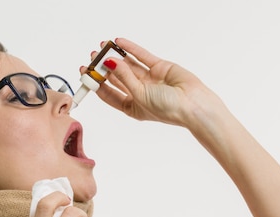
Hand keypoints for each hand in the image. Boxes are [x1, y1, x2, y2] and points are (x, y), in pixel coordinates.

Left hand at [88, 38, 221, 129]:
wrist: (193, 105)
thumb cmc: (169, 109)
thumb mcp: (139, 96)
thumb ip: (124, 77)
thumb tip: (110, 62)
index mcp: (132, 107)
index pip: (109, 94)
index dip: (96, 83)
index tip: (85, 73)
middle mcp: (139, 93)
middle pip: (116, 78)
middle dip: (103, 68)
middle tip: (92, 58)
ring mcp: (149, 80)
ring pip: (128, 65)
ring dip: (115, 56)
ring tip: (101, 47)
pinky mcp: (159, 68)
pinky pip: (141, 56)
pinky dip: (130, 49)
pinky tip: (118, 42)